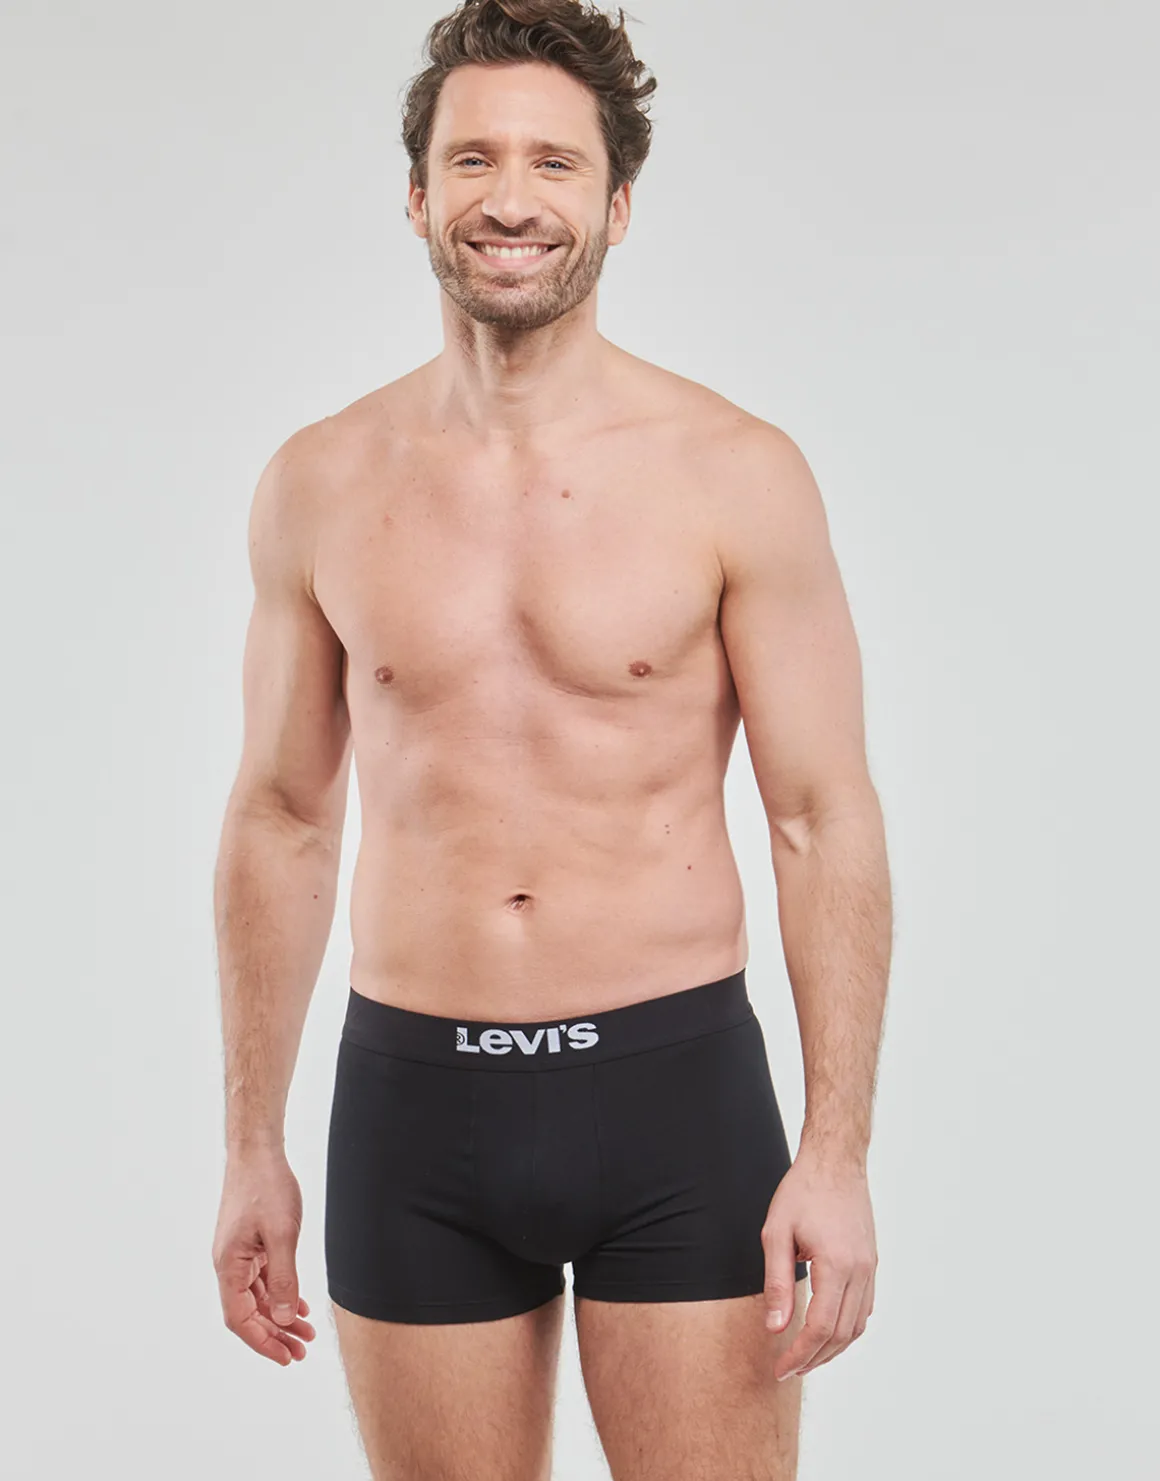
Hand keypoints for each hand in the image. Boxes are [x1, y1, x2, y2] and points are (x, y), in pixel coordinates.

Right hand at [211, 1147, 316, 1365]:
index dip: (262, 1342)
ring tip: (307, 1333)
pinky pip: (262, 1279)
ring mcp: (239, 1254)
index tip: (287, 1357)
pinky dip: (279, 1295)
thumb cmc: (267, 1187)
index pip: (239, 1319)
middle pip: (248, 1313)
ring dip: (279, 1317)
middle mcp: (229, 1264)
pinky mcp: (250, 1244)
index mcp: (228, 1266)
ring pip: (257, 1297)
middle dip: (275, 1335)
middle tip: (302, 1351)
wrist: (258, 1151)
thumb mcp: (281, 1234)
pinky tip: (299, 1305)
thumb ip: (283, 1278)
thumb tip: (282, 1318)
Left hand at [760, 1150, 876, 1380]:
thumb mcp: (777, 1234)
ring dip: (832, 1348)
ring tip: (806, 1357)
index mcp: (835, 1264)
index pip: (820, 1327)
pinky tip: (827, 1331)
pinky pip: (864, 1308)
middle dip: (814, 1358)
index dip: (799, 1354)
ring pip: (857, 1326)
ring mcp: (870, 1268)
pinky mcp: (871, 1262)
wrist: (835, 1161)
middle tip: (788, 1370)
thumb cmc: (802, 1191)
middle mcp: (860, 1271)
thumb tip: (775, 1328)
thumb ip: (777, 1283)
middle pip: (841, 1334)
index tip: (780, 1368)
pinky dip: (847, 1328)